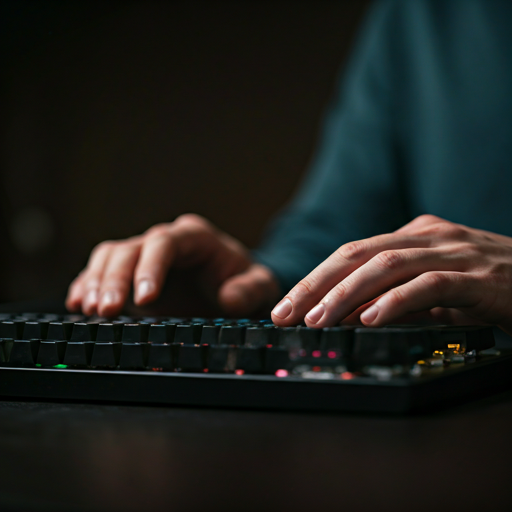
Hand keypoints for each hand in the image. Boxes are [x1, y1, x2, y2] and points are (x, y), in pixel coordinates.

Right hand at [66, 214, 279, 317]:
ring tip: (89, 309)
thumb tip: (228, 299)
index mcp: (195, 237)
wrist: (234, 288)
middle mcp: (166, 242)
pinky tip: (77, 303)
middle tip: (106, 310)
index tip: (144, 298)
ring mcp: (146, 257)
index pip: (164, 243)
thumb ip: (249, 290)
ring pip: (111, 256)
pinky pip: (103, 271)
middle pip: (131, 249)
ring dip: (96, 281)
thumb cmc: (246, 283)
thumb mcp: (260, 286)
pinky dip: (88, 284)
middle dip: (115, 279)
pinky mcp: (133, 274)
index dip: (150, 267)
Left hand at [271, 214, 511, 334]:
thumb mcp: (436, 288)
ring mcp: (455, 253)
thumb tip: (351, 317)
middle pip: (358, 254)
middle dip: (316, 285)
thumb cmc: (491, 286)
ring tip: (317, 321)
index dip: (314, 279)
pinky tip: (370, 320)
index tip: (287, 307)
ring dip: (346, 294)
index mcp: (414, 235)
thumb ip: (397, 297)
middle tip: (286, 314)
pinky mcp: (479, 278)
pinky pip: (429, 286)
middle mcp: (429, 237)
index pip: (351, 253)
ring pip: (387, 265)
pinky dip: (396, 302)